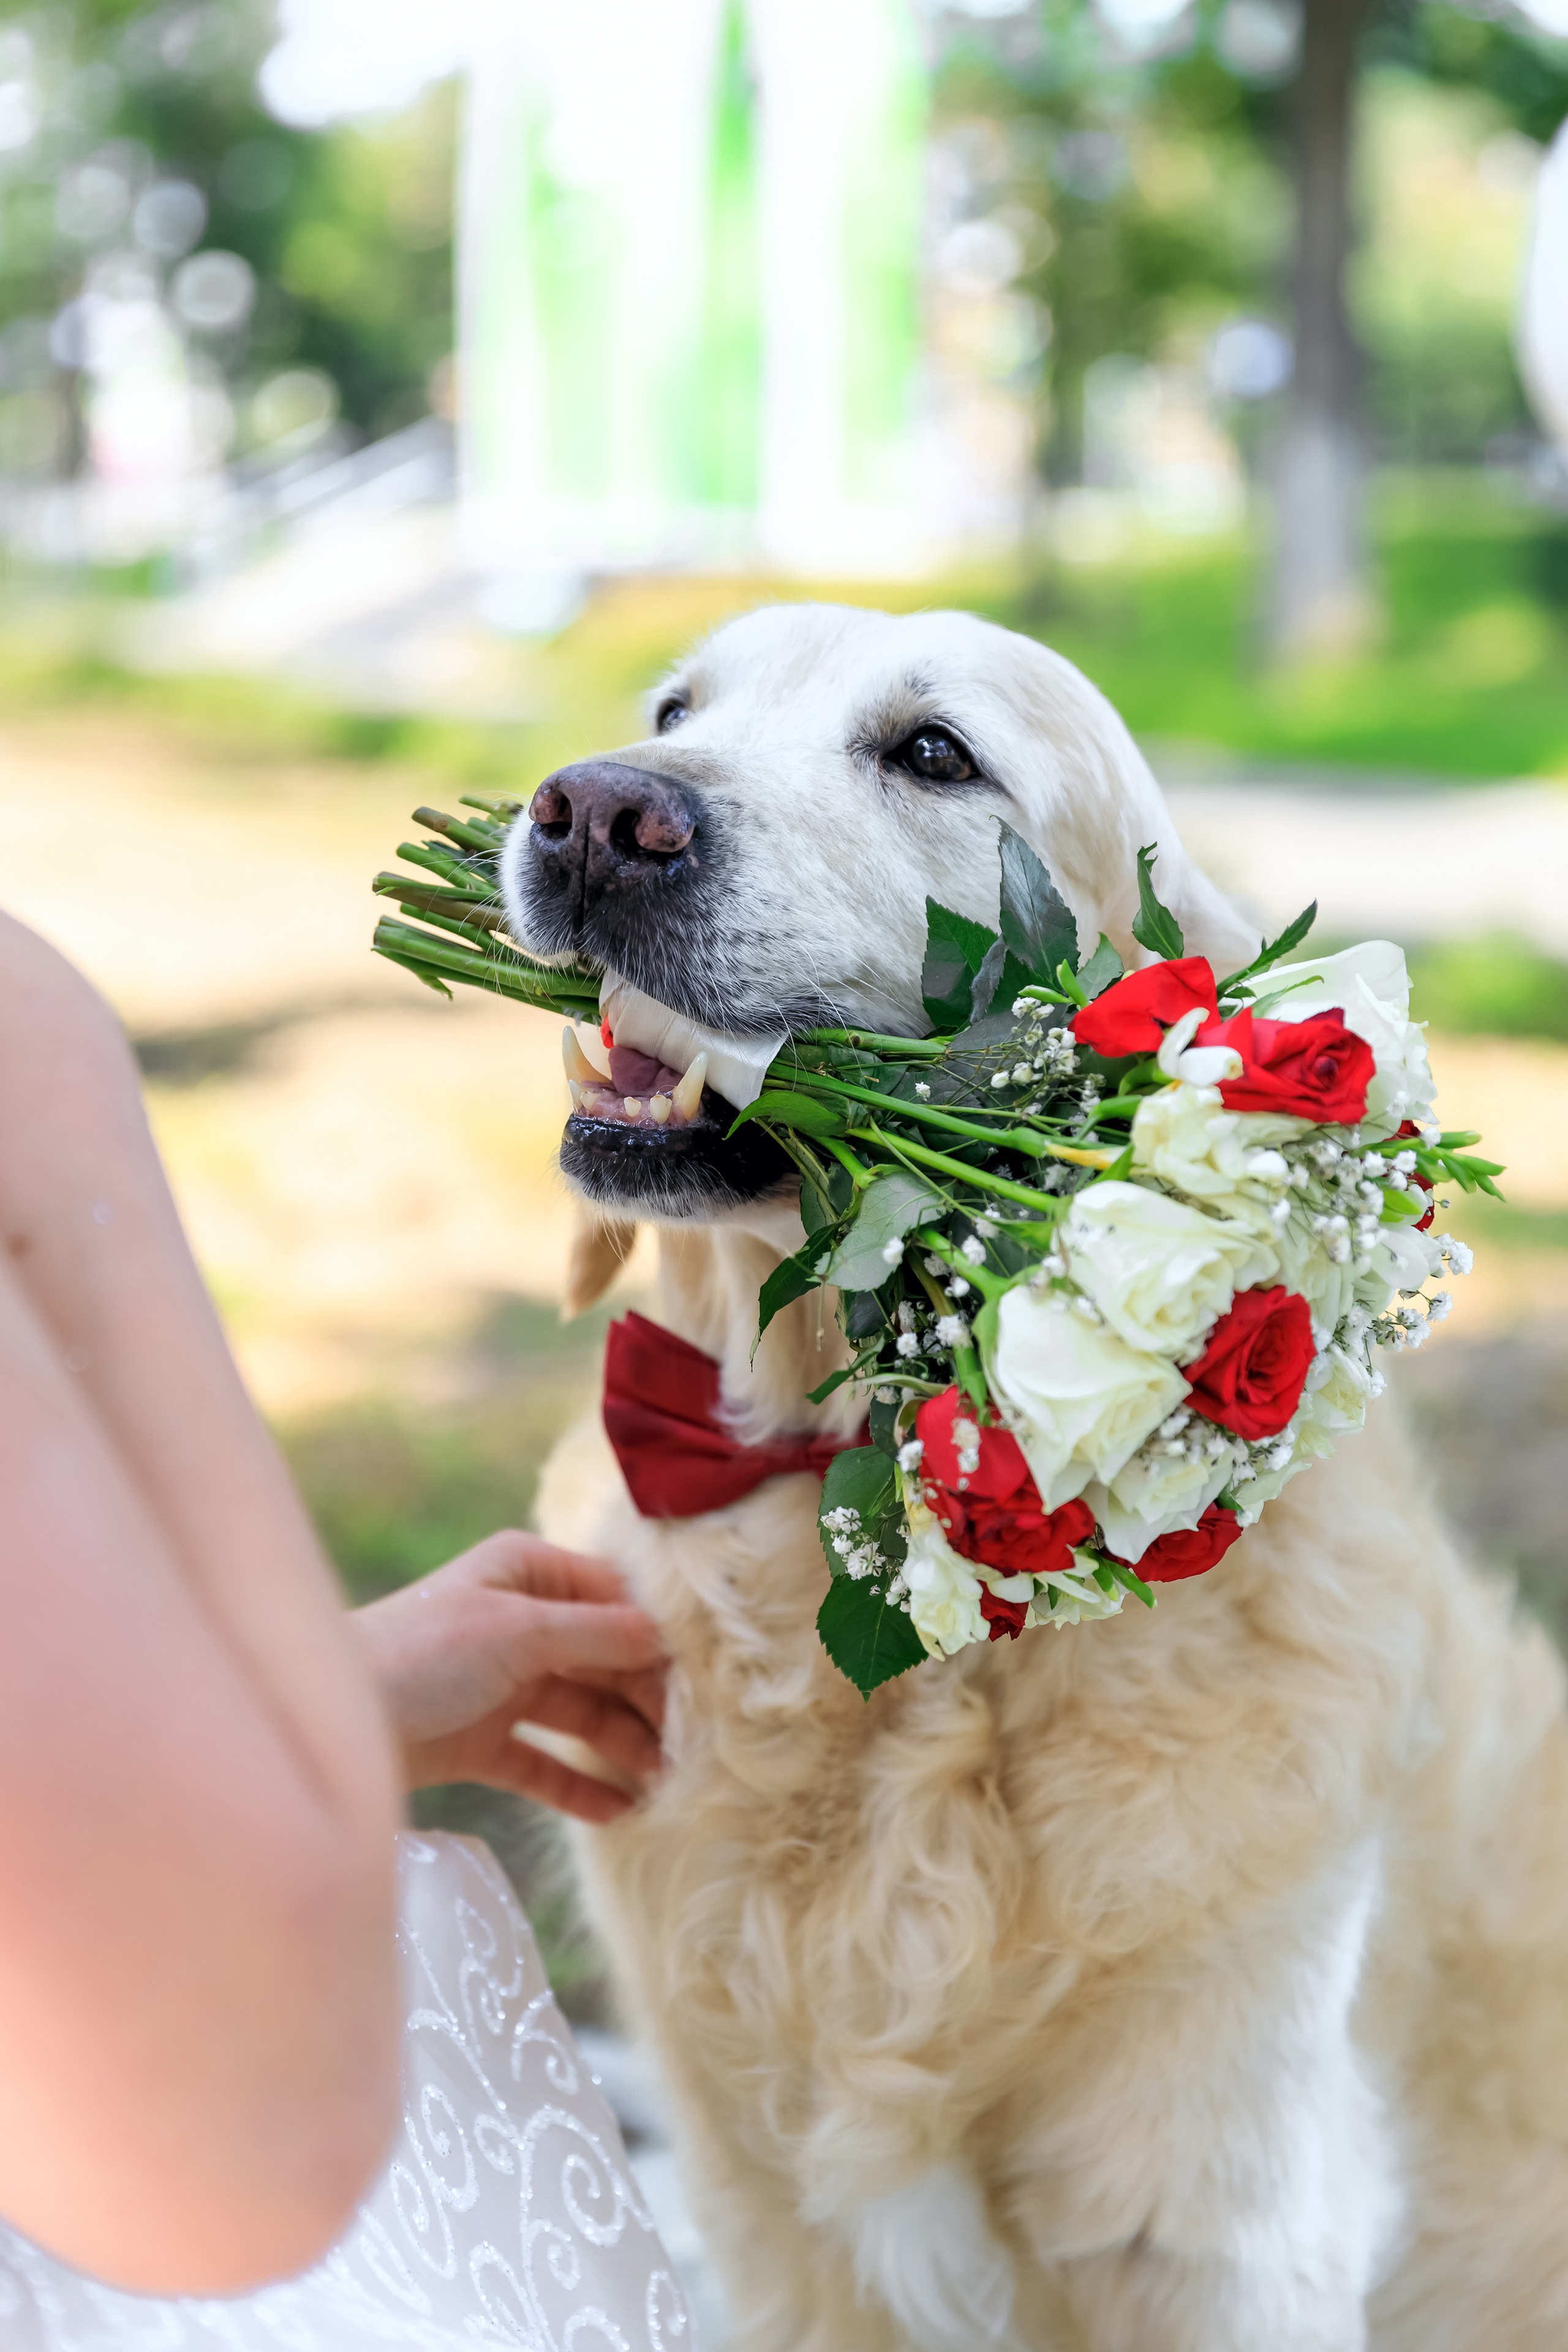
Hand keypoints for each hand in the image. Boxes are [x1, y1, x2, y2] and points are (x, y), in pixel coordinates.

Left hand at [353, 1532, 665, 1823]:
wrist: (332, 1723)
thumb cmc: (421, 1653)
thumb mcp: (515, 1630)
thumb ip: (595, 1633)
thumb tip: (663, 1635)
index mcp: (524, 1572)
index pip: (613, 1598)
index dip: (657, 1636)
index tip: (704, 1677)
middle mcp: (518, 1622)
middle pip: (603, 1658)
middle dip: (647, 1698)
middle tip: (694, 1743)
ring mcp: (500, 1685)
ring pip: (582, 1714)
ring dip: (624, 1746)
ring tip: (668, 1783)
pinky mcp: (482, 1743)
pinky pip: (545, 1765)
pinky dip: (582, 1787)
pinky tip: (622, 1811)